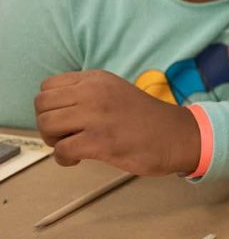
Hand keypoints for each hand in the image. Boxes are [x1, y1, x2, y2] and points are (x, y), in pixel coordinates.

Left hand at [34, 70, 200, 175]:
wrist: (177, 135)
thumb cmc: (147, 120)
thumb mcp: (115, 91)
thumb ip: (88, 94)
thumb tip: (56, 109)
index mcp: (97, 79)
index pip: (48, 86)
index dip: (50, 106)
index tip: (65, 118)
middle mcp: (94, 93)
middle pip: (41, 105)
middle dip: (47, 124)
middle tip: (65, 135)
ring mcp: (97, 116)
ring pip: (46, 125)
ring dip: (53, 141)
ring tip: (71, 146)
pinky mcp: (100, 141)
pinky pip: (61, 150)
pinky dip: (64, 159)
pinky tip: (78, 159)